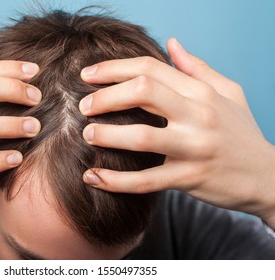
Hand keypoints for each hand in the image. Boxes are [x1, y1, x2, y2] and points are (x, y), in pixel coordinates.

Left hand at [79, 38, 274, 226]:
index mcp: (202, 92)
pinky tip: (92, 176)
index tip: (88, 76)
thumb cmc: (241, 132)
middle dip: (106, 96)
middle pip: (143, 92)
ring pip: (142, 137)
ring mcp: (194, 148)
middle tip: (84, 106)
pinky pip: (145, 181)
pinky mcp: (188, 179)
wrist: (266, 177)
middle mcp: (198, 116)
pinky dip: (115, 181)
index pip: (151, 68)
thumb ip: (197, 68)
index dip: (114, 69)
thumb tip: (171, 43)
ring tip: (87, 135)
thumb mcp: (227, 93)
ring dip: (107, 135)